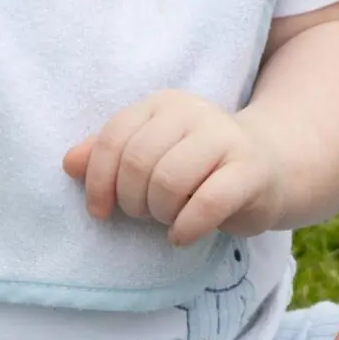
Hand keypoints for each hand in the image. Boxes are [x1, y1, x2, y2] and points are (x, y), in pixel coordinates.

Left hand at [63, 91, 287, 246]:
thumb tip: (69, 163)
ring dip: (160, 213)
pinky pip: (207, 203)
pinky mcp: (251, 170)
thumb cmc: (198, 168)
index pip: (114, 138)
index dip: (98, 180)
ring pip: (169, 182)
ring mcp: (226, 138)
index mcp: (163, 104)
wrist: (269, 168)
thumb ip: (109, 156)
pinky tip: (183, 235)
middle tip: (147, 213)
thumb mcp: (151, 156)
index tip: (100, 211)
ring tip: (169, 219)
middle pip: (138, 163)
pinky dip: (186, 227)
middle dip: (133, 201)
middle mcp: (194, 112)